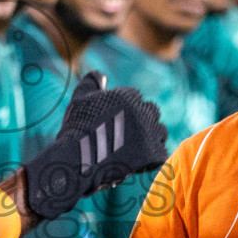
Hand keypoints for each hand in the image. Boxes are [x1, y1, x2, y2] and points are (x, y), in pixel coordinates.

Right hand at [23, 72, 168, 219]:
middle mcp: (142, 111)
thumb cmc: (76, 129)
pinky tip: (138, 162)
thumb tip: (101, 75)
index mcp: (128, 96)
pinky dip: (152, 158)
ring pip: (160, 131)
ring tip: (136, 149)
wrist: (78, 160)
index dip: (128, 109)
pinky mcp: (152, 153)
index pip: (136, 97)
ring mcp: (149, 132)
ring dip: (151, 138)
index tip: (119, 120)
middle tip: (129, 135)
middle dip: (144, 121)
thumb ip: (91, 83)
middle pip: (152, 112)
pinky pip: (160, 153)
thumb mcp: (79, 99)